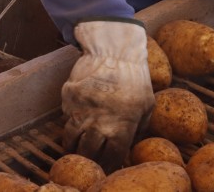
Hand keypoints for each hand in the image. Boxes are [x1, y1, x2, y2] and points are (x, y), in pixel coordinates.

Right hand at [62, 19, 155, 172]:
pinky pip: (66, 116)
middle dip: (88, 156)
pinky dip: (69, 120)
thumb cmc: (134, 76)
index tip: (105, 164)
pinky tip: (75, 118)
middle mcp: (100, 123)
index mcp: (122, 127)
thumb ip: (140, 127)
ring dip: (73, 144)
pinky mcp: (69, 98)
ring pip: (72, 138)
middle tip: (88, 156)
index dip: (108, 163)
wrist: (114, 50)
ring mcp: (82, 111)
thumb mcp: (147, 103)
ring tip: (74, 146)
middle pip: (89, 151)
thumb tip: (131, 143)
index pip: (112, 157)